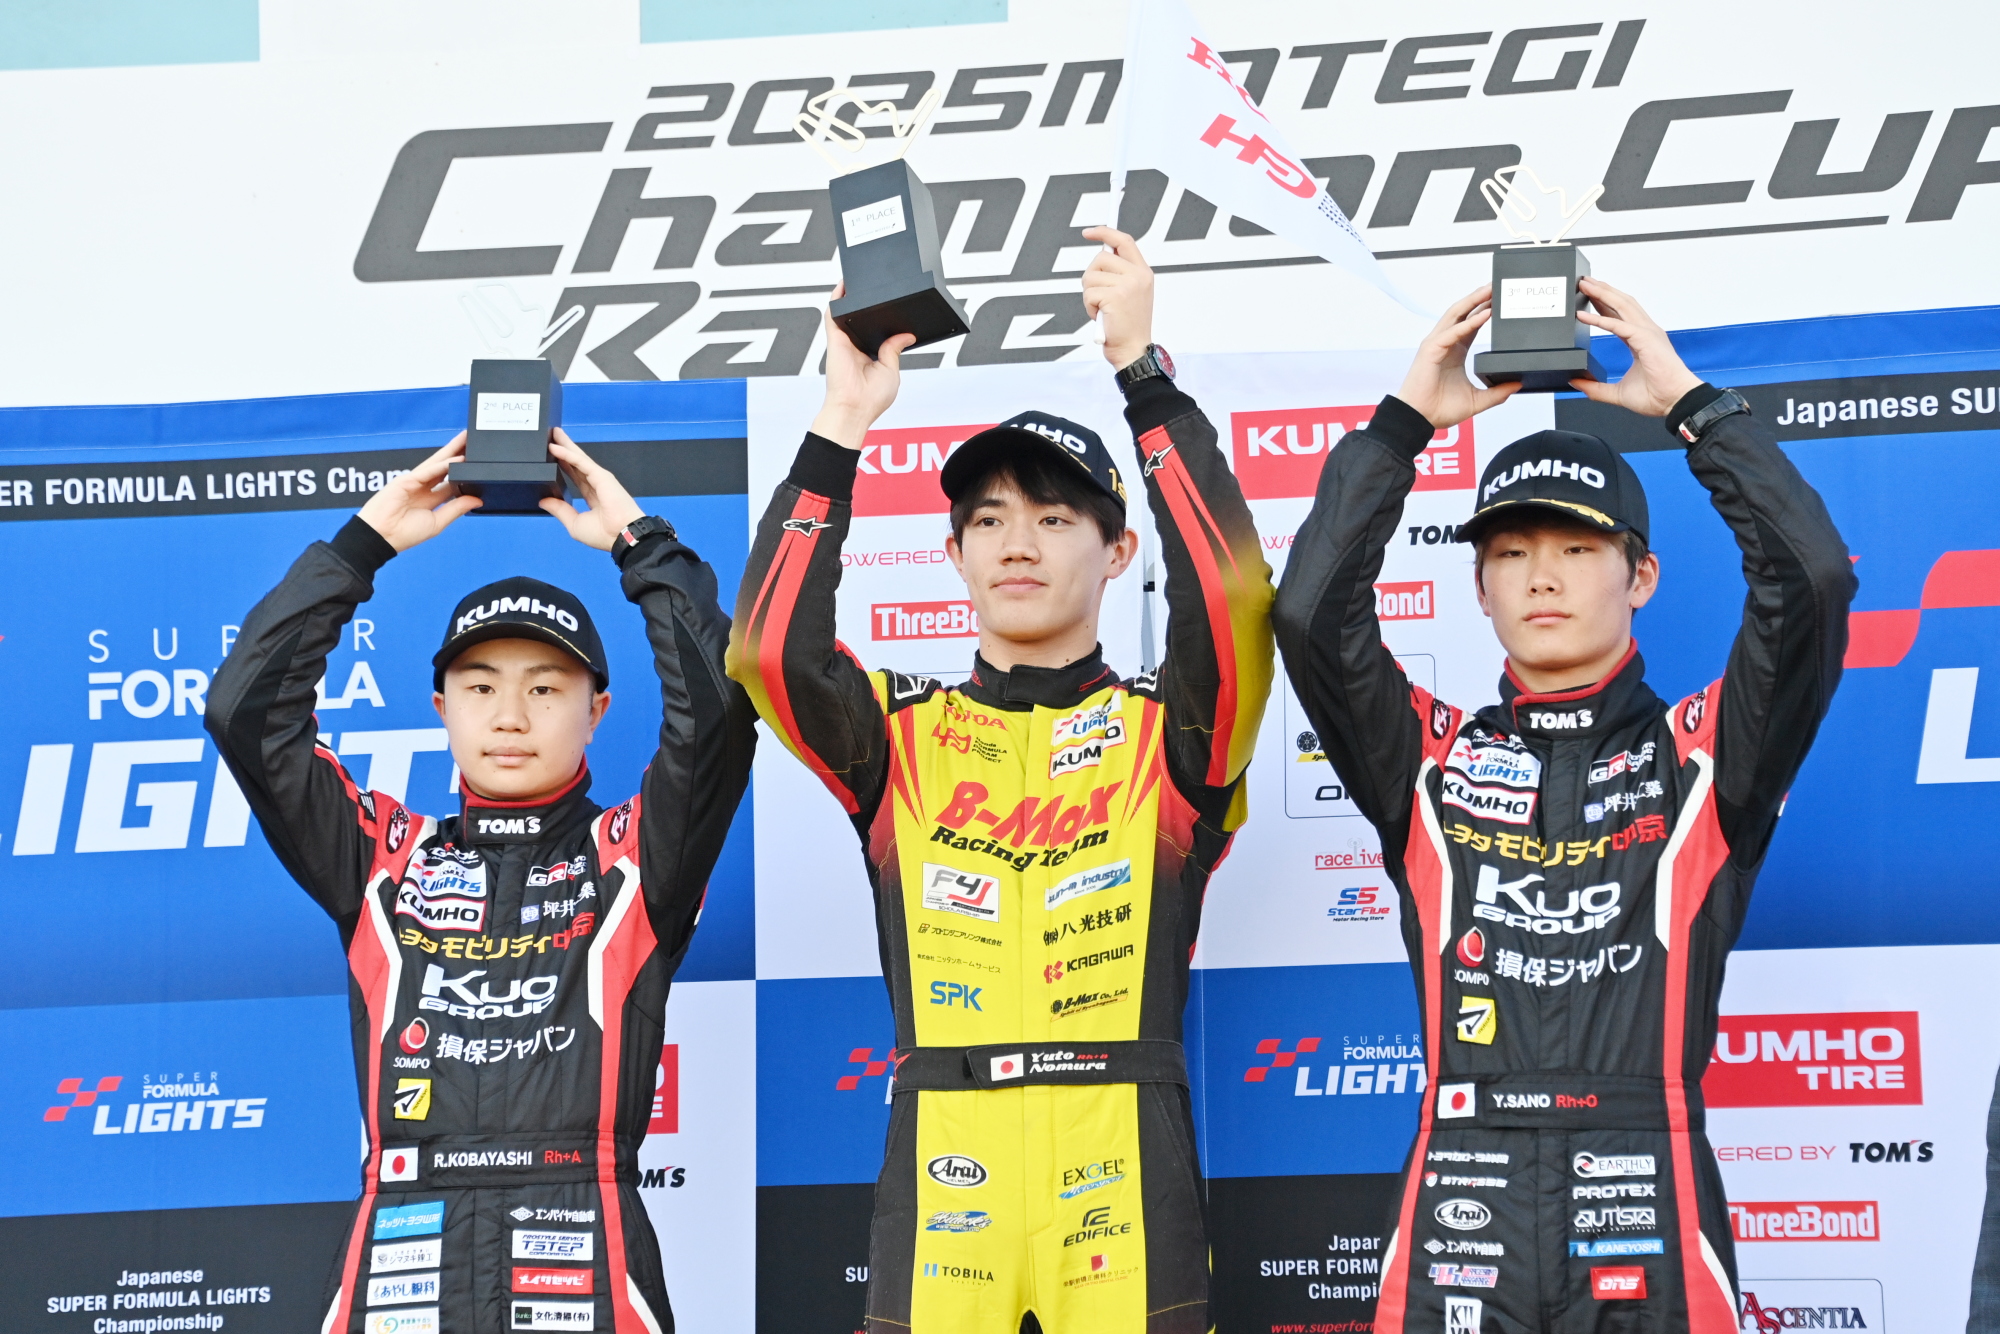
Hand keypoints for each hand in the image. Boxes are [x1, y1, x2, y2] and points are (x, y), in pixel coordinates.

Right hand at [357, 433, 481, 551]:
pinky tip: (456, 459)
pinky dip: (442, 465)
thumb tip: (477, 500)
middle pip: (445, 467)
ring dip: (452, 451)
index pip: (451, 481)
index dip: (465, 472)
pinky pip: (427, 471)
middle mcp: (423, 487)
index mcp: (430, 498)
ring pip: (437, 463)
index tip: (480, 464)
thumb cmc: (405, 533)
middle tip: (474, 442)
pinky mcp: (405, 480)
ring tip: (467, 439)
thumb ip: (456, 509)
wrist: (382, 537)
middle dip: (459, 454)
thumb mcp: (437, 522)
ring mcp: (414, 482)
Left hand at [540, 430, 645, 549]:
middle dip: (566, 449)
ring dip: (566, 445)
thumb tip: (544, 501)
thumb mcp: (574, 523)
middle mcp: (597, 485)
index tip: (554, 457)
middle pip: (577, 463)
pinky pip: (580, 462)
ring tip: (554, 433)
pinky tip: (556, 447)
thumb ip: (560, 510)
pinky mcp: (601, 476)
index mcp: (594, 498)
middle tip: (552, 436)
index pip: (576, 477)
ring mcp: (600, 479)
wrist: (622, 537)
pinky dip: (567, 454)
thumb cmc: (605, 535)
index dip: (565, 466)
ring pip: (579, 458)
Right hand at [810, 283, 915, 448]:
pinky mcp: (835, 338)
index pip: (875, 331)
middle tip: (876, 285)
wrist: (855, 407)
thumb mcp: (891, 370)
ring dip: (849, 296)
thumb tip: (906, 335)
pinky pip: (833, 314)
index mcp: (869, 355)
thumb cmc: (872, 398)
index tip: (893, 307)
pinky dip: (837, 298)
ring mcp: (844, 341)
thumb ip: (894, 349)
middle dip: (866, 304)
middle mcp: (854, 346)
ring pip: (845, 313)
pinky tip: (844, 283)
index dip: (882, 319)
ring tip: (858, 278)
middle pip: (859, 319)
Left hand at [1080, 226, 1154, 368]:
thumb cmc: (1127, 326)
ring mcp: (1127, 285)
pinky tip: (1101, 317)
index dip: (1105, 232)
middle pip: (1100, 258)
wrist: (1133, 350)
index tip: (1089, 232)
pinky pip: (1088, 293)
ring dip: (1090, 295)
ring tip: (1103, 310)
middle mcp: (1138, 275)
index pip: (1124, 241)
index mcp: (1143, 272)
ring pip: (1090, 276)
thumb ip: (1121, 273)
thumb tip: (1102, 254)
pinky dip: (1089, 307)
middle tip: (1100, 297)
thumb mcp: (1131, 294)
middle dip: (1092, 278)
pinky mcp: (1114, 296)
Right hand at [1394, 286, 1520, 427]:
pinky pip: (1453, 332)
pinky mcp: (1431, 350)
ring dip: (1474, 301)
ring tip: (1490, 290)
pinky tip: (1484, 314)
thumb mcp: (1477, 400)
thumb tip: (1517, 385)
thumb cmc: (1439, 409)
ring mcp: (1437, 344)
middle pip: (1464, 313)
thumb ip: (1497, 393)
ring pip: (1456, 315)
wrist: (1420, 419)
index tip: (1500, 300)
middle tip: (1497, 286)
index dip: (1485, 310)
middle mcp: (1445, 343)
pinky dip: (1469, 322)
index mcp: (1455, 351)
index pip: (1471, 323)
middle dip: (1480, 298)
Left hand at [1569, 277, 1702, 416]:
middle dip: (1603, 291)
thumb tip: (1577, 383)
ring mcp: (1647, 333)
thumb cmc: (1657, 396)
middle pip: (1621, 303)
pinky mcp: (1645, 340)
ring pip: (1622, 306)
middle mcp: (1645, 332)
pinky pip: (1619, 326)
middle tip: (1584, 282)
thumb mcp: (1618, 393)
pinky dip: (1601, 319)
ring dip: (1602, 294)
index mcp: (1641, 340)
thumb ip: (1596, 388)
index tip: (1589, 296)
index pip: (1619, 316)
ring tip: (1585, 285)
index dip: (1604, 304)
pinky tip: (1584, 316)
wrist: (1675, 402)